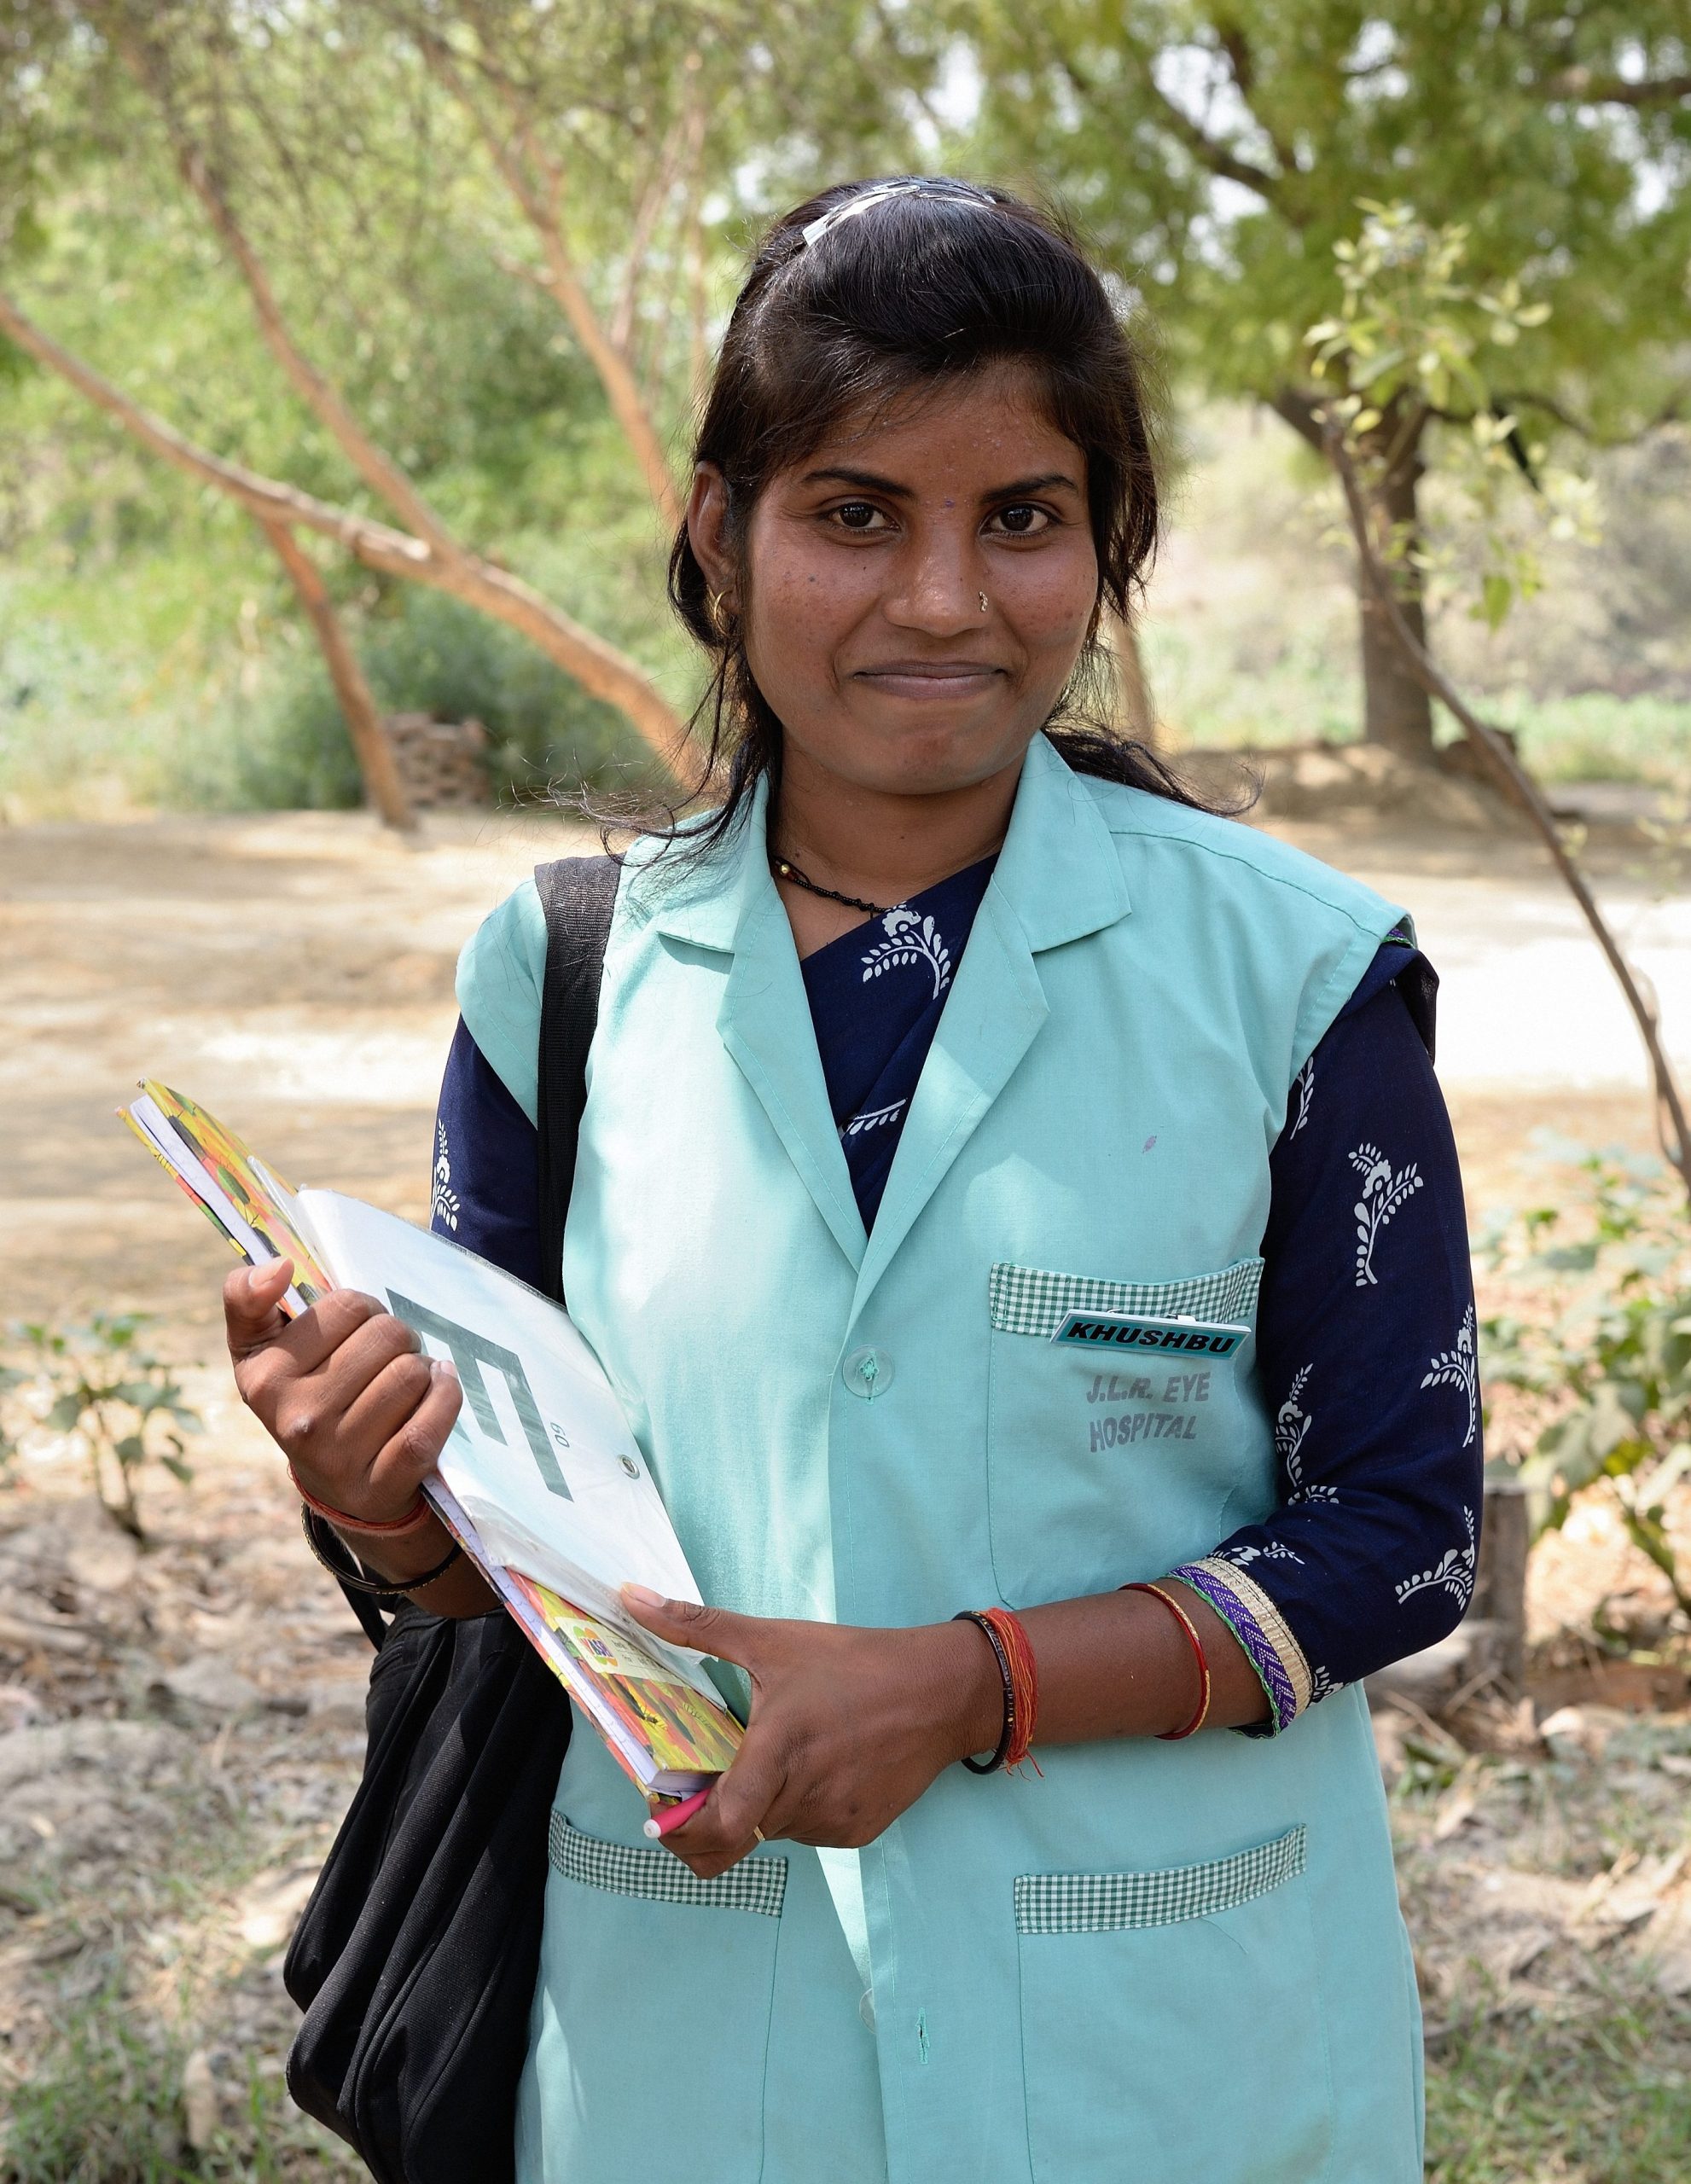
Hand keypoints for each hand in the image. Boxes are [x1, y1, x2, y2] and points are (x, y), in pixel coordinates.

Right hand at [224, 1257, 462, 1523]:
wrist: (337, 1489)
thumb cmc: (302, 1397)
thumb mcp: (259, 1348)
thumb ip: (248, 1296)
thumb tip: (279, 1267)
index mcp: (263, 1377)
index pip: (348, 1305)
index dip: (363, 1309)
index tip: (355, 1328)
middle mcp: (297, 1419)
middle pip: (388, 1335)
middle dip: (396, 1337)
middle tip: (385, 1357)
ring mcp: (340, 1456)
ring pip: (413, 1373)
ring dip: (421, 1368)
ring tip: (404, 1380)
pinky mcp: (383, 1483)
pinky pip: (430, 1421)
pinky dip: (445, 1396)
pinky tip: (437, 1389)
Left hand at [621, 1588, 1002, 1878]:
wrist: (943, 1691)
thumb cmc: (855, 1661)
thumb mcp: (774, 1638)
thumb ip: (696, 1625)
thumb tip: (630, 1597)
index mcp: (780, 1751)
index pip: (723, 1825)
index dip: (683, 1833)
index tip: (661, 1813)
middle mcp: (805, 1797)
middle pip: (737, 1835)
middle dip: (709, 1819)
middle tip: (701, 1786)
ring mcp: (834, 1822)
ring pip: (772, 1831)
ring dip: (758, 1806)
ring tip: (775, 1755)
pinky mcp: (859, 1833)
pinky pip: (809, 1831)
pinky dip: (796, 1807)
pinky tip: (816, 1765)